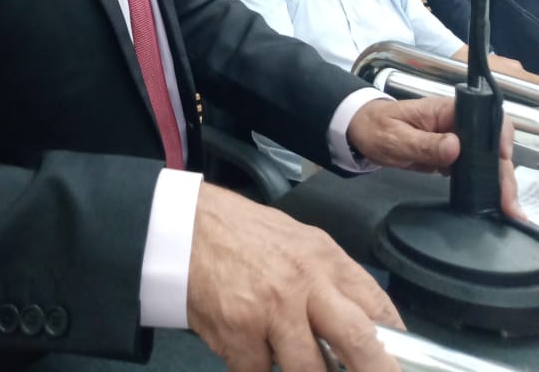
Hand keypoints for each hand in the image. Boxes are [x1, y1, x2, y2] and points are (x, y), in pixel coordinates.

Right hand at [187, 182, 402, 371]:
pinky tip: (246, 349)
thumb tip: (367, 331)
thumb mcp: (298, 243)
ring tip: (287, 355)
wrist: (185, 225)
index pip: (378, 308)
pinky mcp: (238, 333)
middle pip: (360, 345)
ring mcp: (272, 310)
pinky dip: (255, 368)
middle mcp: (305, 283)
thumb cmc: (245, 235)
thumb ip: (330, 281)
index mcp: (325, 258)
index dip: (397, 349)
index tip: (397, 369)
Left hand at [346, 95, 521, 219]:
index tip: (502, 160)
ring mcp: (452, 141)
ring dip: (496, 182)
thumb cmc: (374, 127)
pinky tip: (489, 203)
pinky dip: (481, 185)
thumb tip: (456, 147)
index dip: (498, 137)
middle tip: (509, 202)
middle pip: (489, 144)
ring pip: (484, 160)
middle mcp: (454, 125)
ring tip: (507, 209)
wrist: (357, 132)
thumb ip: (425, 143)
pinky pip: (470, 169)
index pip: (483, 117)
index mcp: (444, 111)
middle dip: (502, 171)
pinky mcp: (447, 157)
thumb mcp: (396, 137)